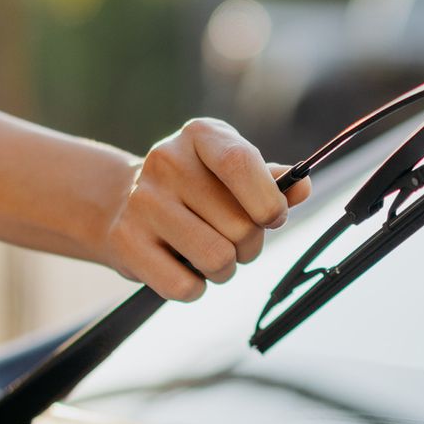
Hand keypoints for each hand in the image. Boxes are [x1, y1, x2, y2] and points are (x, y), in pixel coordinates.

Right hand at [102, 118, 312, 301]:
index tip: (273, 218)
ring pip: (216, 258)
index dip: (267, 201)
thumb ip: (270, 182)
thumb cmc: (195, 189)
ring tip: (212, 256)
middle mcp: (166, 162)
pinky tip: (184, 268)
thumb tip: (302, 188)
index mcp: (200, 136)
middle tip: (235, 241)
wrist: (122, 202)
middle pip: (239, 225)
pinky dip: (195, 288)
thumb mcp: (231, 173)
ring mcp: (141, 202)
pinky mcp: (125, 242)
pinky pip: (185, 286)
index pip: (239, 163)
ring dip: (225, 269)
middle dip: (249, 245)